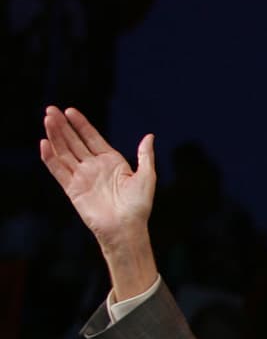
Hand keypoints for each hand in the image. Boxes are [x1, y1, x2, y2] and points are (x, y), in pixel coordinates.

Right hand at [40, 107, 156, 248]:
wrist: (126, 229)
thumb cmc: (138, 206)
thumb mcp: (146, 177)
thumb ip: (145, 156)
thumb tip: (149, 136)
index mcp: (112, 162)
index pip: (92, 138)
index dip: (81, 124)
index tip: (70, 111)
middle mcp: (95, 167)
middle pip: (74, 142)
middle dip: (63, 126)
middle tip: (51, 110)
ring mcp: (82, 177)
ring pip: (64, 152)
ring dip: (54, 136)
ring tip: (46, 119)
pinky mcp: (72, 189)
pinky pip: (58, 170)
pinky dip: (50, 157)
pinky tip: (44, 143)